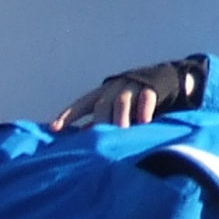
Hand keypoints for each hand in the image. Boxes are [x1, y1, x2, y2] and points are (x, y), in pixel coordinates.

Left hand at [50, 58, 200, 130]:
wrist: (163, 77)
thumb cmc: (131, 98)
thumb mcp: (113, 106)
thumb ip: (98, 120)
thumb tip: (80, 138)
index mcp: (102, 93)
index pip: (81, 104)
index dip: (68, 115)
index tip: (54, 129)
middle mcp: (115, 88)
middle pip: (102, 104)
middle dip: (99, 122)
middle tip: (98, 141)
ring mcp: (133, 86)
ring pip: (122, 102)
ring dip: (120, 119)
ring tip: (120, 136)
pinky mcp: (151, 88)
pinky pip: (146, 99)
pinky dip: (143, 111)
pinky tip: (143, 124)